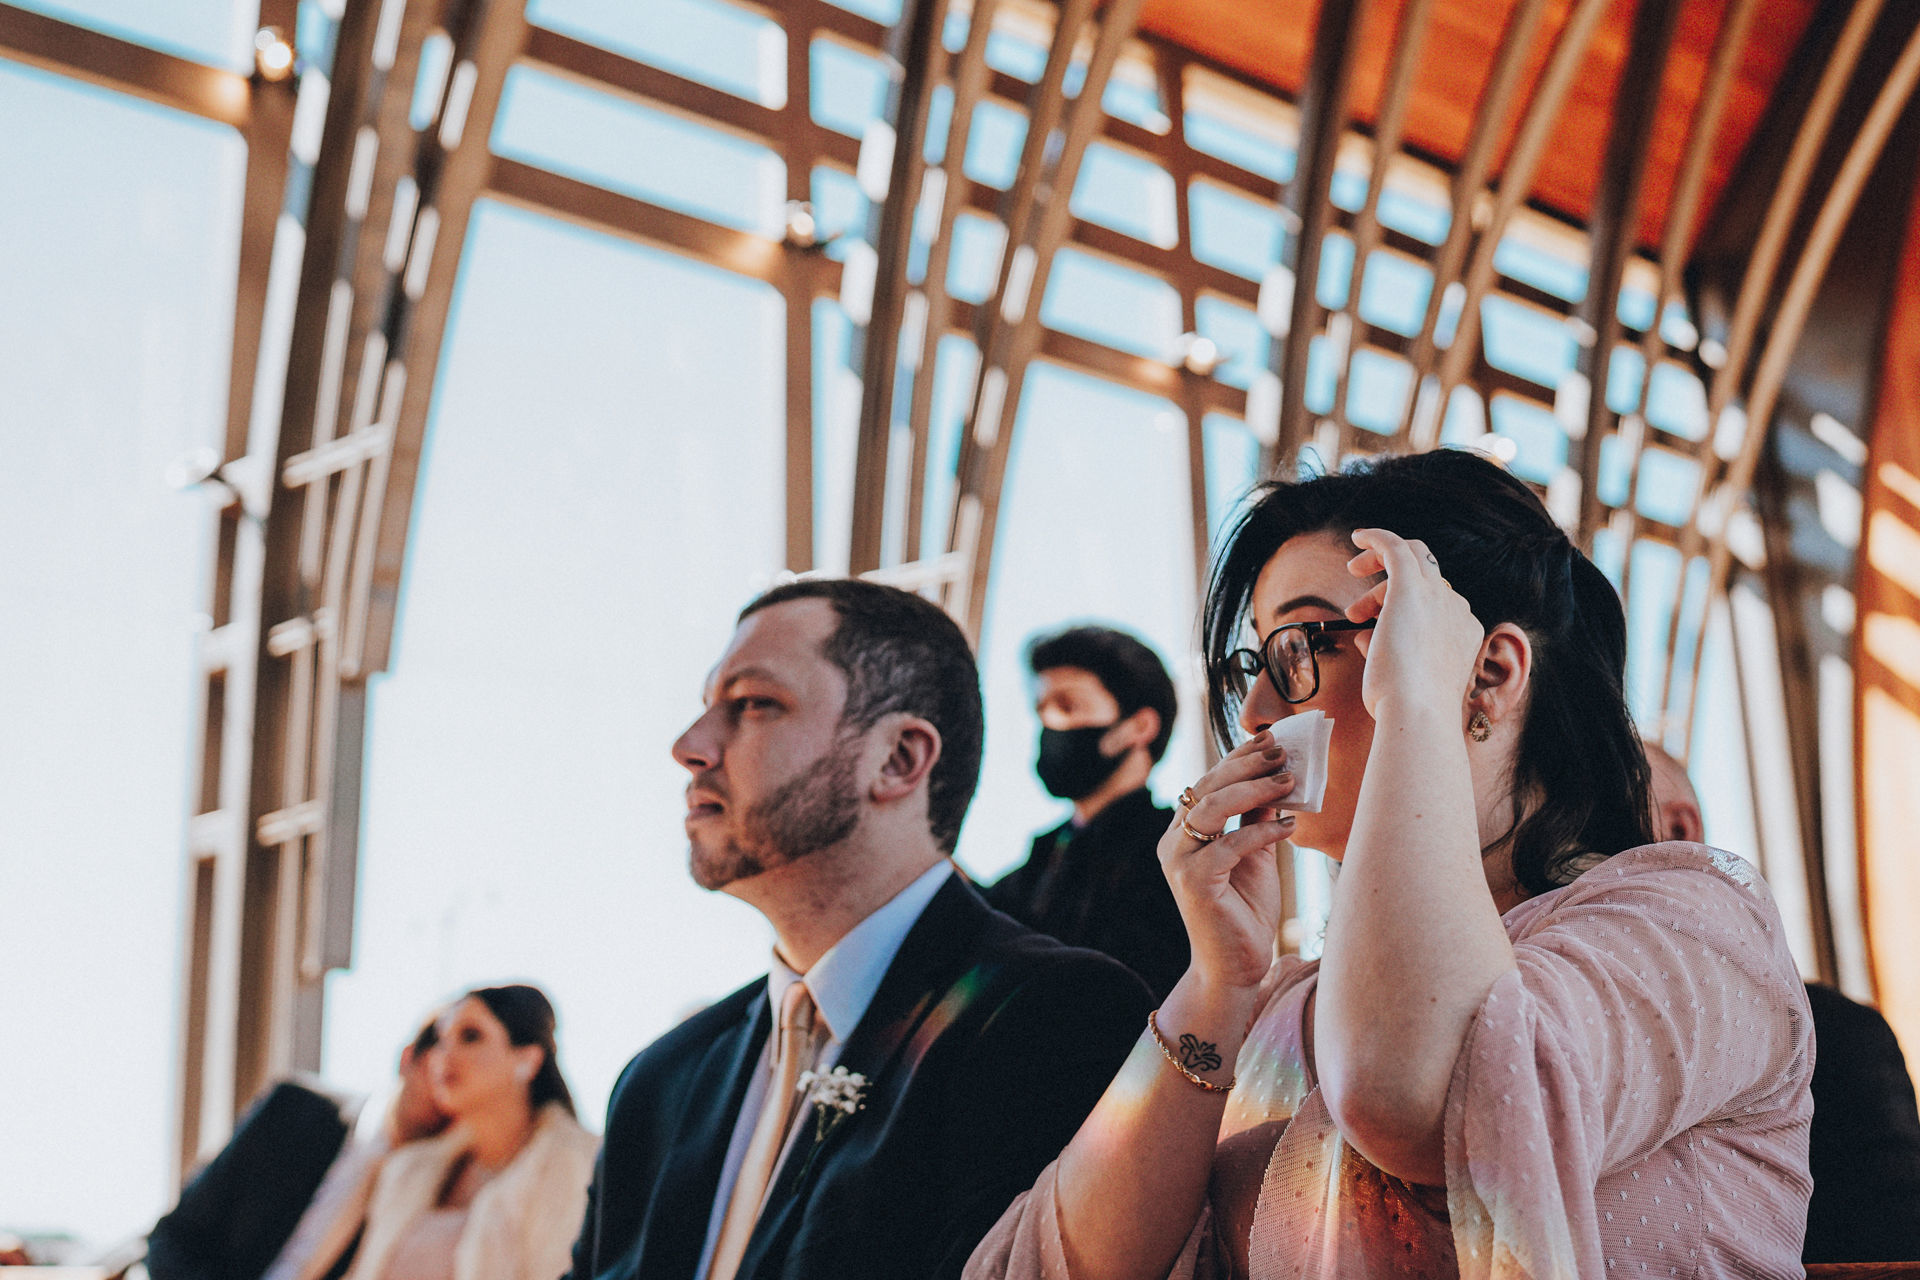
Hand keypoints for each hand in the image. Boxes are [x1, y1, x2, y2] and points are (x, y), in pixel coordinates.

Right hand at [1158, 733, 1295, 991]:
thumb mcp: (1256, 854)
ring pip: (1212, 807)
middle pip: (1207, 787)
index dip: (1238, 758)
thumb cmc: (1244, 911)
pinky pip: (1230, 845)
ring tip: (1289, 781)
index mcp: (1183, 831)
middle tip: (1283, 753)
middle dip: (1247, 765)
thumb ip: (1258, 818)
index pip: (1208, 782)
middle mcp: (1173, 841)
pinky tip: (1290, 826)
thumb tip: (1278, 777)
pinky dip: (1263, 831)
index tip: (1271, 740)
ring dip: (1254, 789)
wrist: (1235, 966)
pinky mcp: (1193, 882)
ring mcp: (1178, 861)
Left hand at [1345, 528, 1484, 722]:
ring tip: (1353, 614)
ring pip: (1409, 564)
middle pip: (1427, 578)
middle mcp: (1458, 608)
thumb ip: (1395, 653)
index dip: (1409, 610)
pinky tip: (1358, 536)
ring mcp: (1437, 596)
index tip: (1383, 621)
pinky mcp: (1409, 587)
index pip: (1438, 604)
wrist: (1417, 712)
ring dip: (1376, 584)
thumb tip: (1369, 636)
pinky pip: (1395, 547)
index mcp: (1466, 631)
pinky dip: (1377, 538)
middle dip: (1392, 589)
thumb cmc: (1408, 708)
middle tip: (1361, 611)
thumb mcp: (1409, 680)